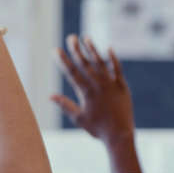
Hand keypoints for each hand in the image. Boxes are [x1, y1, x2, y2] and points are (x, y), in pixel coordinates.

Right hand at [52, 35, 141, 172]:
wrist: (120, 135)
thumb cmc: (97, 128)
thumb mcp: (78, 118)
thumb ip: (65, 105)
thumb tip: (50, 96)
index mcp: (86, 92)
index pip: (72, 72)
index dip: (63, 60)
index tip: (56, 50)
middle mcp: (99, 85)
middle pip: (85, 64)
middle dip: (76, 49)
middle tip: (70, 37)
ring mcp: (111, 85)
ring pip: (101, 63)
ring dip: (93, 50)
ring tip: (86, 38)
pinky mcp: (122, 87)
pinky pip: (117, 70)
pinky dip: (113, 59)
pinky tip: (108, 49)